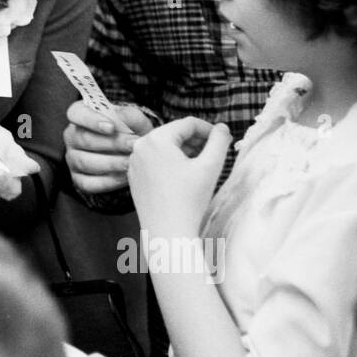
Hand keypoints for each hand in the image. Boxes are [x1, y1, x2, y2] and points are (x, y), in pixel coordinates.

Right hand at [64, 102, 154, 195]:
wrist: (130, 153)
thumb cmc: (128, 132)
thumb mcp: (134, 122)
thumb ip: (131, 117)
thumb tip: (123, 117)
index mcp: (80, 115)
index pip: (76, 114)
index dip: (92, 120)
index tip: (111, 127)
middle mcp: (72, 136)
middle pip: (84, 139)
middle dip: (112, 143)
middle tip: (133, 145)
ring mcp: (73, 158)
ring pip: (85, 162)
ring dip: (112, 163)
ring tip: (131, 162)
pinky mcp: (78, 179)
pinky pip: (89, 183)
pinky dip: (109, 181)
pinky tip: (125, 176)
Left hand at [127, 117, 230, 231]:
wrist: (167, 232)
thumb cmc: (189, 199)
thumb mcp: (210, 166)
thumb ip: (219, 140)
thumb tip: (222, 127)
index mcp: (155, 139)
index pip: (188, 124)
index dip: (209, 129)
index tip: (223, 139)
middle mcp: (139, 146)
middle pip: (174, 134)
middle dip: (196, 141)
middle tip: (214, 153)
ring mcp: (133, 162)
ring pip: (164, 147)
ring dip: (184, 152)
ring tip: (201, 165)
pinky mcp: (133, 176)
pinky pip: (154, 161)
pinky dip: (170, 163)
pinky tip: (184, 177)